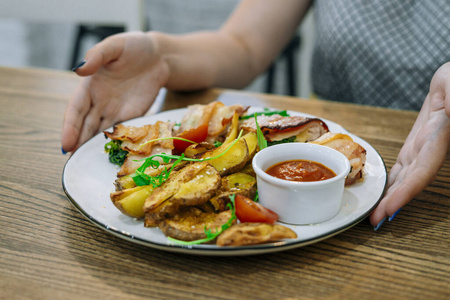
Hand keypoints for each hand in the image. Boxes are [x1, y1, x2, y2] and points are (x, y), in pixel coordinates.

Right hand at [61, 32, 168, 152]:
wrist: (159, 57)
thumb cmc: (134, 47)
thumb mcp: (115, 46)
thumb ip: (98, 56)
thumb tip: (79, 70)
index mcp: (90, 86)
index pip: (76, 110)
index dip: (70, 127)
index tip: (66, 144)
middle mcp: (100, 102)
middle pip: (86, 126)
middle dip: (78, 144)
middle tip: (73, 163)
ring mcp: (116, 111)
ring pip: (101, 133)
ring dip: (93, 148)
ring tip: (87, 165)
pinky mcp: (132, 117)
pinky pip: (122, 133)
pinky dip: (115, 145)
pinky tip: (110, 157)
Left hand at [370, 62, 449, 228]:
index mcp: (438, 138)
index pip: (421, 172)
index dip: (406, 193)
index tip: (389, 210)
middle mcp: (430, 148)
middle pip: (410, 182)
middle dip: (393, 203)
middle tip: (375, 222)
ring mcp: (422, 147)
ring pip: (405, 177)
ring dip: (392, 196)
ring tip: (376, 214)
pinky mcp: (416, 143)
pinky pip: (403, 166)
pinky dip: (393, 181)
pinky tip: (384, 192)